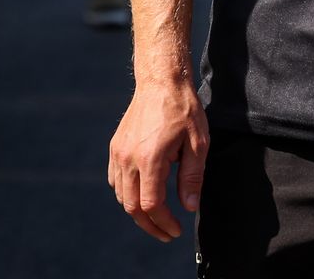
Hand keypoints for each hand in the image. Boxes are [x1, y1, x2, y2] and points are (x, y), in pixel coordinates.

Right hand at [107, 77, 209, 242]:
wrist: (161, 82)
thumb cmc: (184, 109)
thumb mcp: (198, 143)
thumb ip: (192, 177)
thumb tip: (190, 207)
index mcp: (150, 159)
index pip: (151, 205)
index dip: (164, 222)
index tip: (176, 230)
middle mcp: (128, 159)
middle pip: (132, 206)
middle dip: (150, 225)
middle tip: (166, 233)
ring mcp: (118, 153)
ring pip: (122, 195)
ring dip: (137, 211)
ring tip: (157, 217)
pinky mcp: (115, 148)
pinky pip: (116, 180)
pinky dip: (127, 194)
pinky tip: (142, 195)